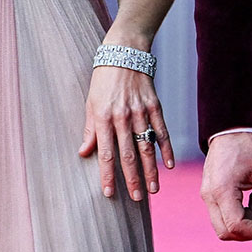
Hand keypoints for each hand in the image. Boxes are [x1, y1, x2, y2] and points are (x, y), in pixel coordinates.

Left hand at [79, 66, 173, 200]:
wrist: (124, 52)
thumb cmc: (103, 80)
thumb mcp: (91, 103)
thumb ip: (90, 130)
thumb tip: (83, 153)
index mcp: (103, 118)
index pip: (106, 154)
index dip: (107, 175)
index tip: (109, 193)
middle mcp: (122, 117)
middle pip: (128, 154)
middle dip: (132, 179)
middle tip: (136, 198)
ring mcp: (140, 112)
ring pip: (146, 146)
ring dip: (150, 170)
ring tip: (153, 189)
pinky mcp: (154, 106)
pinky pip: (162, 131)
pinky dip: (166, 148)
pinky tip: (168, 164)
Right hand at [201, 131, 251, 240]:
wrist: (231, 129)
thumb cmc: (249, 146)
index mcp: (222, 190)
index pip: (235, 226)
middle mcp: (209, 195)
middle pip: (225, 232)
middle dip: (248, 232)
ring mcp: (207, 195)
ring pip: (223, 226)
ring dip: (244, 224)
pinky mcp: (209, 193)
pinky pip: (222, 215)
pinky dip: (238, 215)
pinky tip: (251, 199)